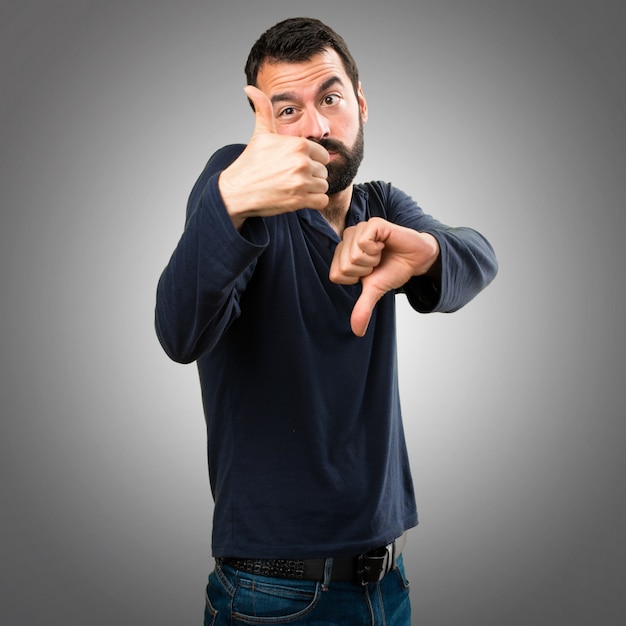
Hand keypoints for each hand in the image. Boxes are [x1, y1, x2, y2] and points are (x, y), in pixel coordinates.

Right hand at [219, 86, 329, 228]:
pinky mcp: (299, 200)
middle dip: (312, 175)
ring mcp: (301, 182)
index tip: (296, 165)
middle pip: (324, 171)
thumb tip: (250, 88)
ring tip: (295, 187)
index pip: (323, 154)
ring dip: (312, 189)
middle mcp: (302, 162)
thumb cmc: (250, 163)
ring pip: (323, 186)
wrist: (237, 191)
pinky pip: (321, 201)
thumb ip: (263, 110)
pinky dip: (314, 202)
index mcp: (298, 144)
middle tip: (292, 178)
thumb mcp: (260, 135)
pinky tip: (299, 198)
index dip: (312, 160)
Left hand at [329, 217, 439, 335]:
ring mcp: (359, 229)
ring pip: (354, 255)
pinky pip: (363, 242)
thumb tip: (357, 332)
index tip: (369, 272)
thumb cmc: (393, 269)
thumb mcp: (375, 291)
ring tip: (382, 253)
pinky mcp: (372, 224)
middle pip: (345, 266)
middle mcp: (348, 239)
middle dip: (365, 270)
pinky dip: (376, 249)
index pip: (336, 275)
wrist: (416, 259)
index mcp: (343, 255)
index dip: (355, 279)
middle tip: (378, 262)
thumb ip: (363, 308)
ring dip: (372, 259)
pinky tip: (384, 244)